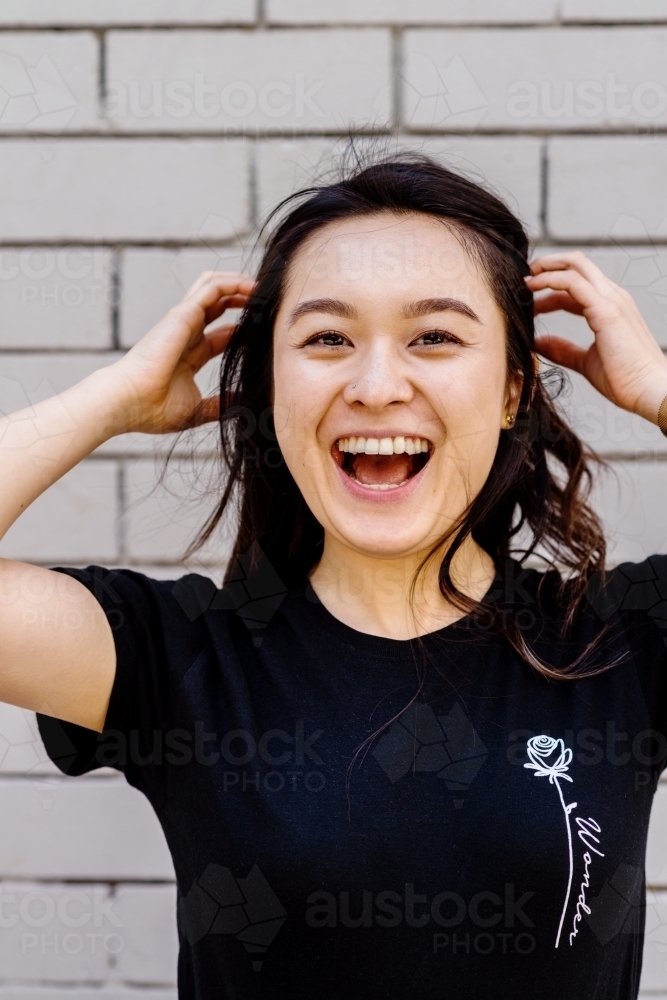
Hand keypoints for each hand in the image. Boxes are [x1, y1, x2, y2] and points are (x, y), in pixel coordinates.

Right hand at [110, 271, 254, 433]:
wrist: (128, 403)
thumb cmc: (153, 410)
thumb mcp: (197, 410)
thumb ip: (220, 404)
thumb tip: (242, 404)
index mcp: (190, 354)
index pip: (223, 334)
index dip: (245, 329)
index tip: (269, 332)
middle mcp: (187, 333)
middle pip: (219, 304)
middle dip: (244, 299)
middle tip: (270, 303)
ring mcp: (183, 321)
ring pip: (214, 287)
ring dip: (240, 284)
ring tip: (265, 288)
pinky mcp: (182, 314)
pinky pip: (212, 288)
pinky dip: (234, 283)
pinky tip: (254, 288)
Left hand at [526, 251, 666, 423]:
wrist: (649, 390)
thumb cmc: (626, 379)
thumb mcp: (586, 361)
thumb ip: (563, 350)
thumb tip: (539, 343)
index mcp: (610, 307)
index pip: (577, 285)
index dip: (550, 288)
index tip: (528, 299)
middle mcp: (612, 297)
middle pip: (577, 264)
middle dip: (548, 264)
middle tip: (523, 277)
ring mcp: (611, 300)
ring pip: (575, 265)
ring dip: (546, 268)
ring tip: (523, 281)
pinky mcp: (606, 310)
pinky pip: (573, 283)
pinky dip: (550, 280)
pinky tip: (533, 287)